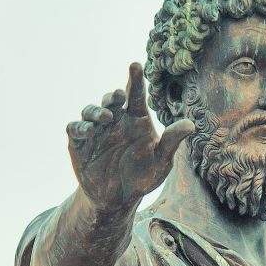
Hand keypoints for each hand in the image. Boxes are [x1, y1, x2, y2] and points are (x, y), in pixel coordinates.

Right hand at [66, 63, 193, 211]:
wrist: (120, 200)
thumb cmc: (143, 177)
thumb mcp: (161, 161)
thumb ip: (171, 142)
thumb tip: (191, 125)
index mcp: (136, 119)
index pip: (135, 94)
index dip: (135, 79)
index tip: (136, 65)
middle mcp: (115, 120)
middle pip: (111, 100)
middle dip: (113, 96)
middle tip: (119, 96)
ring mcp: (96, 131)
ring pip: (90, 111)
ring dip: (96, 111)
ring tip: (106, 116)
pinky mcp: (79, 145)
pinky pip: (75, 130)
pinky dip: (79, 128)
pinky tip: (88, 131)